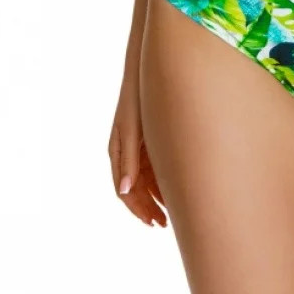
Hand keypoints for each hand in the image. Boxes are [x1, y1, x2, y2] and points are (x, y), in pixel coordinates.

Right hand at [108, 84, 168, 227]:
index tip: (153, 222)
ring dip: (156, 197)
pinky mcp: (150, 138)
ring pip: (146, 180)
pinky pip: (154, 166)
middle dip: (148, 207)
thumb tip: (125, 191)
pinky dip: (163, 180)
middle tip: (164, 224)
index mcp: (117, 150)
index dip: (138, 209)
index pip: (125, 190)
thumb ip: (129, 158)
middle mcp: (126, 151)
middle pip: (135, 189)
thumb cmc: (137, 97)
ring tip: (173, 212)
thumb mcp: (132, 128)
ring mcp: (138, 145)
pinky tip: (176, 189)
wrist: (149, 69)